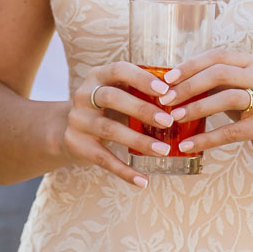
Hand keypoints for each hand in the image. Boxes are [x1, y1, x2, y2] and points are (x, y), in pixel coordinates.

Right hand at [66, 61, 183, 185]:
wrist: (68, 126)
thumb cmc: (108, 105)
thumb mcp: (118, 90)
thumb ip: (141, 89)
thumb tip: (184, 92)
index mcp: (98, 76)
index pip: (118, 70)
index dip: (141, 79)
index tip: (165, 90)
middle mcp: (84, 95)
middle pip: (112, 98)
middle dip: (142, 110)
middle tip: (168, 122)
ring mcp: (78, 120)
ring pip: (110, 130)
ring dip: (139, 141)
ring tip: (164, 151)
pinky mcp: (76, 144)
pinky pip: (103, 159)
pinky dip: (124, 171)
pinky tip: (143, 181)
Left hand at [159, 50, 252, 165]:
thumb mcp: (235, 89)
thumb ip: (212, 82)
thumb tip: (169, 82)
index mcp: (251, 63)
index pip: (216, 56)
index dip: (190, 66)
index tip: (167, 79)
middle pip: (220, 74)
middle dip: (189, 86)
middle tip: (166, 99)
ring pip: (227, 98)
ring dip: (196, 108)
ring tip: (174, 118)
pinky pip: (230, 132)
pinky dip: (206, 139)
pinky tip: (186, 145)